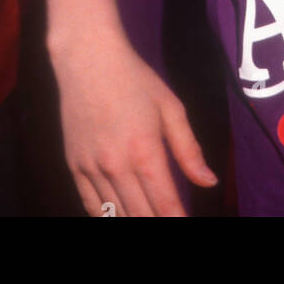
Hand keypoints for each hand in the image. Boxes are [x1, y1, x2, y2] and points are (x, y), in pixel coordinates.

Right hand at [54, 26, 218, 216]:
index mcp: (145, 151)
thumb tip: (209, 182)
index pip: (166, 205)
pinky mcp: (74, 166)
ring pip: (115, 215)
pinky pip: (90, 206)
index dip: (178, 221)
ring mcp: (92, 168)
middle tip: (170, 221)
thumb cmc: (134, 79)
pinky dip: (106, 217)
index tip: (186, 225)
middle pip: (141, 216)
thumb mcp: (170, 107)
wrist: (87, 58)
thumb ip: (189, 149)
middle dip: (158, 224)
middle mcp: (116, 166)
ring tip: (148, 217)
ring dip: (133, 221)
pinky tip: (119, 217)